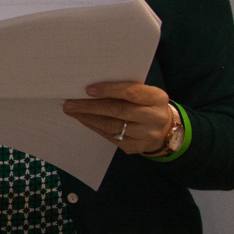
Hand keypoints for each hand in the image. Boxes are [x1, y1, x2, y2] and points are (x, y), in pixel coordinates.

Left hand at [63, 82, 177, 154]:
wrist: (163, 130)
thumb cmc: (146, 105)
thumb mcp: (144, 93)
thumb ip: (124, 89)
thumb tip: (90, 87)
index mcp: (157, 98)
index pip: (131, 92)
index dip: (108, 90)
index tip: (88, 90)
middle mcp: (154, 117)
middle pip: (118, 111)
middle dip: (90, 106)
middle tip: (70, 103)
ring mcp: (146, 134)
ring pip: (111, 126)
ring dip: (87, 118)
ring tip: (72, 111)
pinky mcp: (135, 146)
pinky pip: (110, 136)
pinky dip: (94, 127)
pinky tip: (83, 120)